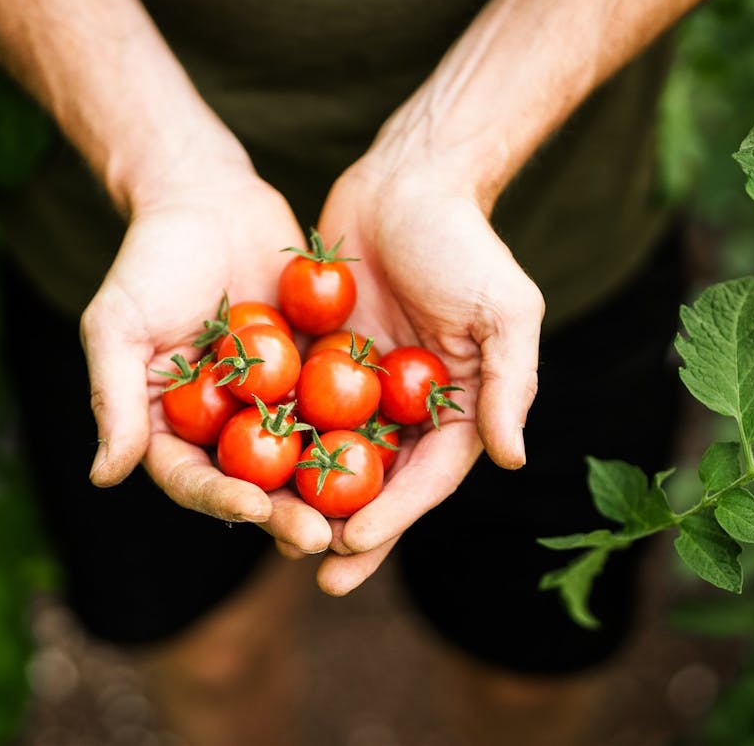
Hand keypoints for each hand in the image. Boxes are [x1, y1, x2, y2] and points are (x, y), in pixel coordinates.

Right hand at [81, 164, 332, 553]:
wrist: (209, 199)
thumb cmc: (150, 260)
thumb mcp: (118, 325)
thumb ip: (114, 399)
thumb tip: (103, 477)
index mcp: (170, 428)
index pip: (193, 478)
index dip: (221, 499)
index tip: (255, 509)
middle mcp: (223, 427)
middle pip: (253, 486)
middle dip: (286, 515)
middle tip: (319, 535)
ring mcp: (271, 404)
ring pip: (302, 460)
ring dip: (328, 491)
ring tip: (360, 515)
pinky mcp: (313, 375)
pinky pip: (340, 411)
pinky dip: (362, 434)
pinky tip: (393, 454)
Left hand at [301, 161, 544, 593]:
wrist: (408, 179)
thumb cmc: (465, 242)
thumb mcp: (504, 310)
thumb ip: (509, 383)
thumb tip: (511, 460)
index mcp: (456, 406)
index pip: (426, 478)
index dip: (394, 517)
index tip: (353, 546)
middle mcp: (409, 405)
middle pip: (379, 483)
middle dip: (351, 532)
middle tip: (316, 575)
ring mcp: (362, 384)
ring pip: (332, 456)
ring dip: (307, 500)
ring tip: (272, 538)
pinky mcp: (321, 356)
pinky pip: (296, 406)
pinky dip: (276, 438)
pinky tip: (242, 469)